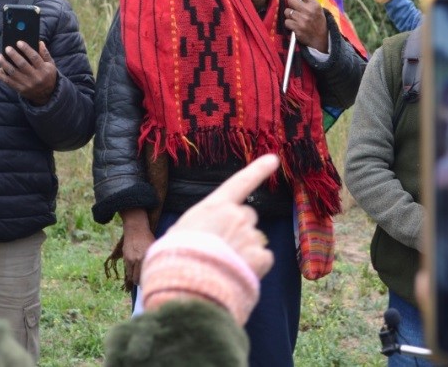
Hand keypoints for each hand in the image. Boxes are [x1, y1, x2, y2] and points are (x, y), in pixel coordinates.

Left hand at [0, 40, 57, 105]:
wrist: (46, 95)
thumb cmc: (47, 76)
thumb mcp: (50, 65)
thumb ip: (45, 53)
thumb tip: (39, 42)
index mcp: (44, 69)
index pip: (34, 57)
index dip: (26, 49)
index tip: (19, 42)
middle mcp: (35, 77)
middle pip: (22, 64)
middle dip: (13, 55)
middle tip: (7, 48)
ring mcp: (27, 84)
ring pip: (13, 72)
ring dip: (4, 63)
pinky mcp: (20, 89)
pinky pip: (8, 82)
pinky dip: (2, 75)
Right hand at [121, 208, 155, 286]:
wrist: (136, 229)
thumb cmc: (148, 239)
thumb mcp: (154, 249)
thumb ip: (153, 260)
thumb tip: (157, 273)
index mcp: (148, 257)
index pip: (147, 275)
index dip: (148, 282)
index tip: (150, 286)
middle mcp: (139, 259)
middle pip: (138, 278)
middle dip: (140, 283)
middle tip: (144, 285)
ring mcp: (131, 259)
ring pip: (131, 276)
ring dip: (135, 279)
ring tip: (139, 280)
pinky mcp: (125, 257)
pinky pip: (127, 270)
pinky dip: (131, 273)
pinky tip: (134, 273)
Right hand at [167, 154, 277, 278]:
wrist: (187, 288)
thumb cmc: (173, 261)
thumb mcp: (176, 235)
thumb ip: (196, 228)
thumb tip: (201, 236)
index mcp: (214, 206)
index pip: (240, 182)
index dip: (258, 170)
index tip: (274, 159)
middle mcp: (236, 216)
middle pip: (248, 216)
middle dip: (240, 228)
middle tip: (222, 248)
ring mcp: (250, 236)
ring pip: (255, 239)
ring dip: (245, 250)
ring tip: (224, 267)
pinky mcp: (261, 258)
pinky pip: (264, 259)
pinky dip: (255, 267)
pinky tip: (237, 275)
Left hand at [285, 0, 328, 52]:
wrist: (322, 39)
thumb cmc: (318, 22)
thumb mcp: (318, 9)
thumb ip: (308, 1)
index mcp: (315, 4)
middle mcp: (309, 11)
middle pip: (291, 0)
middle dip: (291, 4)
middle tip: (296, 8)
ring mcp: (302, 20)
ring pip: (287, 11)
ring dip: (290, 15)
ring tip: (297, 19)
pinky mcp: (297, 28)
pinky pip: (286, 22)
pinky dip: (289, 24)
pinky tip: (296, 26)